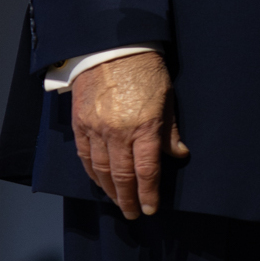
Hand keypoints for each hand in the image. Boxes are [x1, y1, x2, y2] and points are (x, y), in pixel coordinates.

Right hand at [71, 51, 188, 217]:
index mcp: (145, 126)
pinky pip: (84, 156)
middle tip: (134, 214)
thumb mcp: (168, 98)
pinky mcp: (80, 123)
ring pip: (101, 170)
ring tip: (119, 202)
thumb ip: (170, 130)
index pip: (146, 171)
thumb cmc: (147, 70)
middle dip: (129, 199)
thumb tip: (179, 155)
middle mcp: (118, 132)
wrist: (113, 46)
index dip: (149, 193)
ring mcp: (96, 128)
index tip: (151, 209)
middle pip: (122, 176)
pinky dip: (92, 173)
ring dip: (110, 190)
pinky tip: (100, 182)